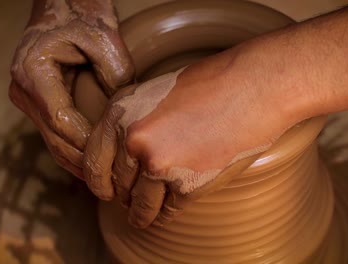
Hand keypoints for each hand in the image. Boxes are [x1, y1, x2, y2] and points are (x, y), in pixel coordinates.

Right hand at [9, 0, 133, 177]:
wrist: (63, 8)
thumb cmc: (82, 18)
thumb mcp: (104, 40)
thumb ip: (115, 75)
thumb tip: (124, 114)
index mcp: (34, 72)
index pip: (60, 120)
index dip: (87, 143)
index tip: (112, 157)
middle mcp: (24, 90)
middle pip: (54, 138)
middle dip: (84, 161)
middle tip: (113, 179)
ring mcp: (27, 99)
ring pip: (53, 142)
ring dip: (78, 162)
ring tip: (106, 180)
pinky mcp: (37, 104)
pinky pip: (55, 135)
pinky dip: (73, 152)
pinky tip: (93, 164)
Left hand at [83, 46, 305, 227]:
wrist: (252, 88)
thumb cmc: (210, 85)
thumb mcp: (156, 94)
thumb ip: (135, 123)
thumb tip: (123, 157)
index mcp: (121, 112)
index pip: (94, 161)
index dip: (99, 182)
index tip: (106, 192)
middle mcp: (134, 140)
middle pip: (120, 185)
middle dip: (124, 197)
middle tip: (129, 203)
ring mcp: (160, 164)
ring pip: (142, 204)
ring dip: (141, 215)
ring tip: (142, 219)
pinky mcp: (187, 185)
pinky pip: (169, 210)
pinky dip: (167, 214)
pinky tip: (167, 213)